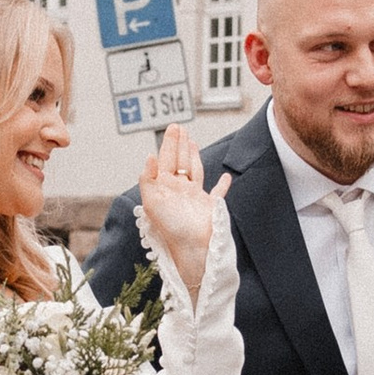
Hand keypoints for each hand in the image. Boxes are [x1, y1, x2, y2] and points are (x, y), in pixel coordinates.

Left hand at [133, 124, 232, 301]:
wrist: (194, 247)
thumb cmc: (172, 228)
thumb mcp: (152, 203)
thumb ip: (148, 179)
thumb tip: (149, 157)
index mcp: (164, 188)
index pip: (166, 160)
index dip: (169, 143)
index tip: (172, 129)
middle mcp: (179, 191)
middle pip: (178, 161)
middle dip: (178, 144)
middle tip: (178, 127)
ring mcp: (195, 197)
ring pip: (194, 170)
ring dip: (192, 155)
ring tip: (191, 141)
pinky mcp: (210, 205)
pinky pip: (218, 191)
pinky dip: (223, 185)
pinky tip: (226, 178)